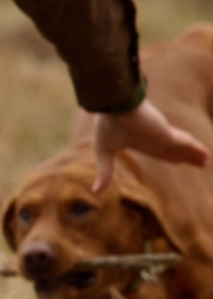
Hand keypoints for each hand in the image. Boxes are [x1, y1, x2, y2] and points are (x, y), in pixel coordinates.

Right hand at [93, 98, 208, 191]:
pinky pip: (185, 142)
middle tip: (200, 162)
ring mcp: (161, 135)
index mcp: (139, 141)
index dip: (169, 157)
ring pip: (182, 147)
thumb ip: (105, 171)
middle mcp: (153, 138)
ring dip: (194, 154)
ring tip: (206, 160)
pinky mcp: (166, 134)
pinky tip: (205, 153)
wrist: (114, 106)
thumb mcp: (104, 152)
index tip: (179, 161)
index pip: (158, 152)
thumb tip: (96, 192)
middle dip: (185, 156)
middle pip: (173, 150)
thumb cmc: (107, 124)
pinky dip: (195, 148)